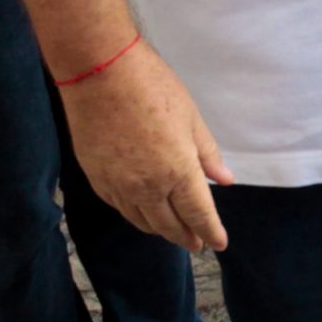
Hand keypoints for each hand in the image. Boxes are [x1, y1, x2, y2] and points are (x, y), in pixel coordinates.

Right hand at [59, 43, 232, 253]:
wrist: (100, 76)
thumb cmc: (154, 89)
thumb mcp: (192, 119)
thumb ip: (207, 154)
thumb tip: (225, 180)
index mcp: (178, 171)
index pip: (197, 213)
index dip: (210, 231)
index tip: (220, 244)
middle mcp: (147, 186)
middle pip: (169, 224)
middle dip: (186, 237)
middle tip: (198, 245)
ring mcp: (118, 185)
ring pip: (142, 220)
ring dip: (160, 230)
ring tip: (174, 234)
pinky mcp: (96, 179)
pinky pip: (120, 208)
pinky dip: (136, 216)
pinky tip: (143, 215)